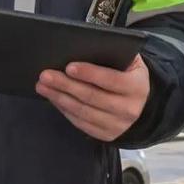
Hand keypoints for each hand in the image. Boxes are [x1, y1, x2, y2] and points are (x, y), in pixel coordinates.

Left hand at [36, 55, 150, 141]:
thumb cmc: (128, 74)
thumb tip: (83, 48)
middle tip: (45, 75)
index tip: (69, 67)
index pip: (111, 80)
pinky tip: (54, 98)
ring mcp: (118, 125)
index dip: (90, 73)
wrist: (140, 101)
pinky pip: (81, 123)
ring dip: (60, 98)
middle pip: (92, 97)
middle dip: (66, 85)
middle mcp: (130, 109)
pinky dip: (64, 110)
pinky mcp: (107, 135)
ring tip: (43, 86)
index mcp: (137, 86)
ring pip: (83, 112)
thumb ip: (113, 53)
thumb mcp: (129, 60)